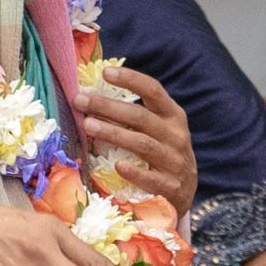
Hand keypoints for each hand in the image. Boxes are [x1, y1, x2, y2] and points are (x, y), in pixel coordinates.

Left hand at [74, 66, 196, 216]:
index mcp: (172, 116)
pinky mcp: (172, 187)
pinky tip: (117, 166)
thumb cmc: (161, 153)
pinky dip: (135, 172)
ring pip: (143, 144)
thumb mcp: (157, 130)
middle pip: (141, 117)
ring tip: (88, 125)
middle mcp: (176, 136)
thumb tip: (93, 96)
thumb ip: (134, 115)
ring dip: (114, 134)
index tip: (105, 73)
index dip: (131, 79)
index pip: (154, 90)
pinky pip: (152, 179)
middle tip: (80, 101)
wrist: (184, 192)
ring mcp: (175, 162)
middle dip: (108, 107)